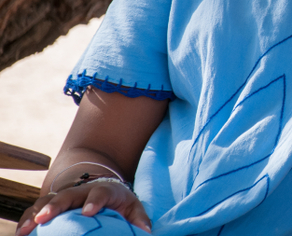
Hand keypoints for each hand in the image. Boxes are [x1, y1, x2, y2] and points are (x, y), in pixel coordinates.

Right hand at [17, 182, 150, 234]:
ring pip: (48, 201)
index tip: (89, 212)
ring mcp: (65, 196)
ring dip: (36, 213)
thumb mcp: (131, 206)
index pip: (100, 193)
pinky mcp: (52, 204)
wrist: (100, 185)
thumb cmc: (117, 201)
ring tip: (26, 229)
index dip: (95, 201)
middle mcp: (81, 191)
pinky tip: (22, 232)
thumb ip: (138, 218)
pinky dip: (28, 219)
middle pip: (67, 195)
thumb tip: (146, 233)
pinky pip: (37, 210)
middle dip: (56, 205)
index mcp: (105, 190)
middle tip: (46, 218)